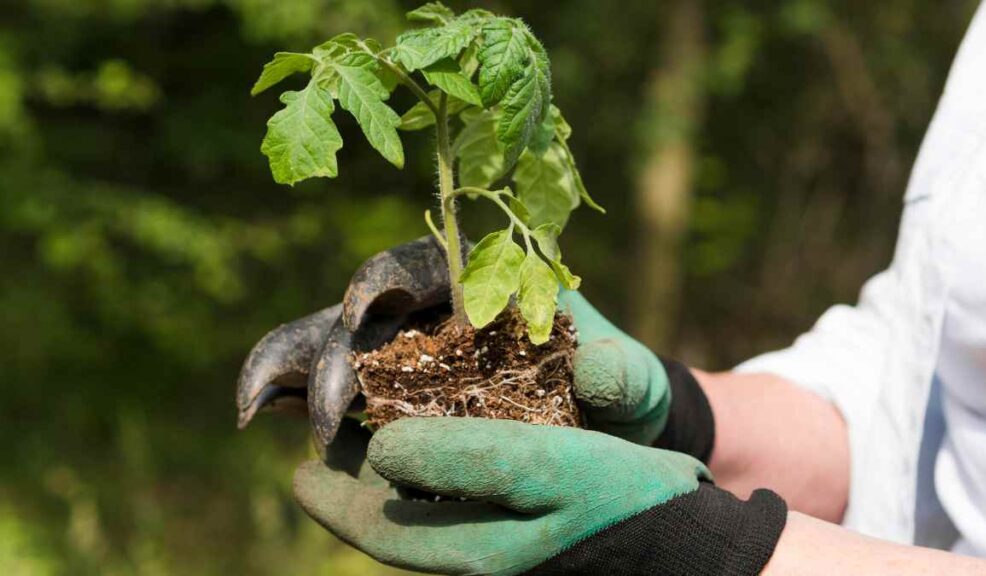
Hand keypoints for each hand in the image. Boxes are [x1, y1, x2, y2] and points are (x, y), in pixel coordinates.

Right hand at [236, 235, 706, 452]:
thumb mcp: (632, 383)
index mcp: (482, 283)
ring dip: (289, 372)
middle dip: (334, 356)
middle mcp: (430, 312)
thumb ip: (622, 374)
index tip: (366, 308)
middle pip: (363, 315)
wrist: (604, 434)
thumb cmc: (618, 393)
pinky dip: (290, 397)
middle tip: (327, 417)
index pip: (422, 264)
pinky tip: (261, 417)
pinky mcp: (384, 398)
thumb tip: (597, 370)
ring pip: (328, 346)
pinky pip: (328, 391)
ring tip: (253, 409)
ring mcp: (401, 355)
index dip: (385, 276)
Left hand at [294, 417, 784, 575]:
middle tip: (330, 434)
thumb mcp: (542, 470)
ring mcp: (503, 542)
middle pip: (395, 518)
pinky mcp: (527, 526)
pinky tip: (442, 431)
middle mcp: (478, 552)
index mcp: (471, 551)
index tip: (298, 469)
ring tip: (375, 424)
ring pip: (425, 506)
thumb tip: (377, 450)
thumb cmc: (619, 501)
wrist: (688, 537)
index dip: (332, 499)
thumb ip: (459, 460)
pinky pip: (462, 496)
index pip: (378, 530)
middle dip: (356, 479)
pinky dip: (438, 464)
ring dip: (394, 468)